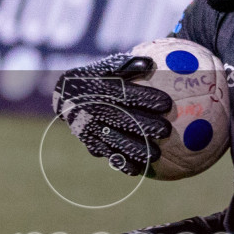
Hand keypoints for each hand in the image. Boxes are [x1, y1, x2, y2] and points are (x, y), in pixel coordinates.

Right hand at [52, 53, 173, 176]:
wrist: (67, 94)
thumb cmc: (97, 78)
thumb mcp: (108, 67)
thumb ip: (128, 65)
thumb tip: (150, 63)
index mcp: (102, 89)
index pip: (127, 94)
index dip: (146, 99)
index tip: (167, 104)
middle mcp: (96, 109)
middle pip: (123, 119)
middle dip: (145, 126)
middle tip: (166, 130)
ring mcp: (92, 128)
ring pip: (115, 140)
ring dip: (136, 149)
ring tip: (156, 155)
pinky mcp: (90, 142)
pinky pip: (107, 153)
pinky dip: (121, 163)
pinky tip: (137, 170)